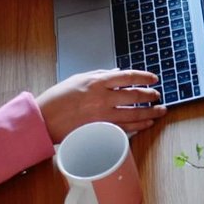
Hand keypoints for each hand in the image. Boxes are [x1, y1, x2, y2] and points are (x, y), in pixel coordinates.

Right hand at [36, 69, 165, 139]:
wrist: (43, 119)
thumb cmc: (57, 98)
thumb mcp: (78, 79)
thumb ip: (100, 75)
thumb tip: (118, 73)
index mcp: (97, 82)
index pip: (128, 77)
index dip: (144, 77)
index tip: (154, 79)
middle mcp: (102, 98)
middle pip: (134, 95)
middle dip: (150, 96)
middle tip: (158, 96)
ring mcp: (102, 115)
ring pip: (133, 113)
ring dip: (150, 112)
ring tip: (160, 111)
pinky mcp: (100, 130)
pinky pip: (124, 128)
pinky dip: (138, 126)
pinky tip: (146, 124)